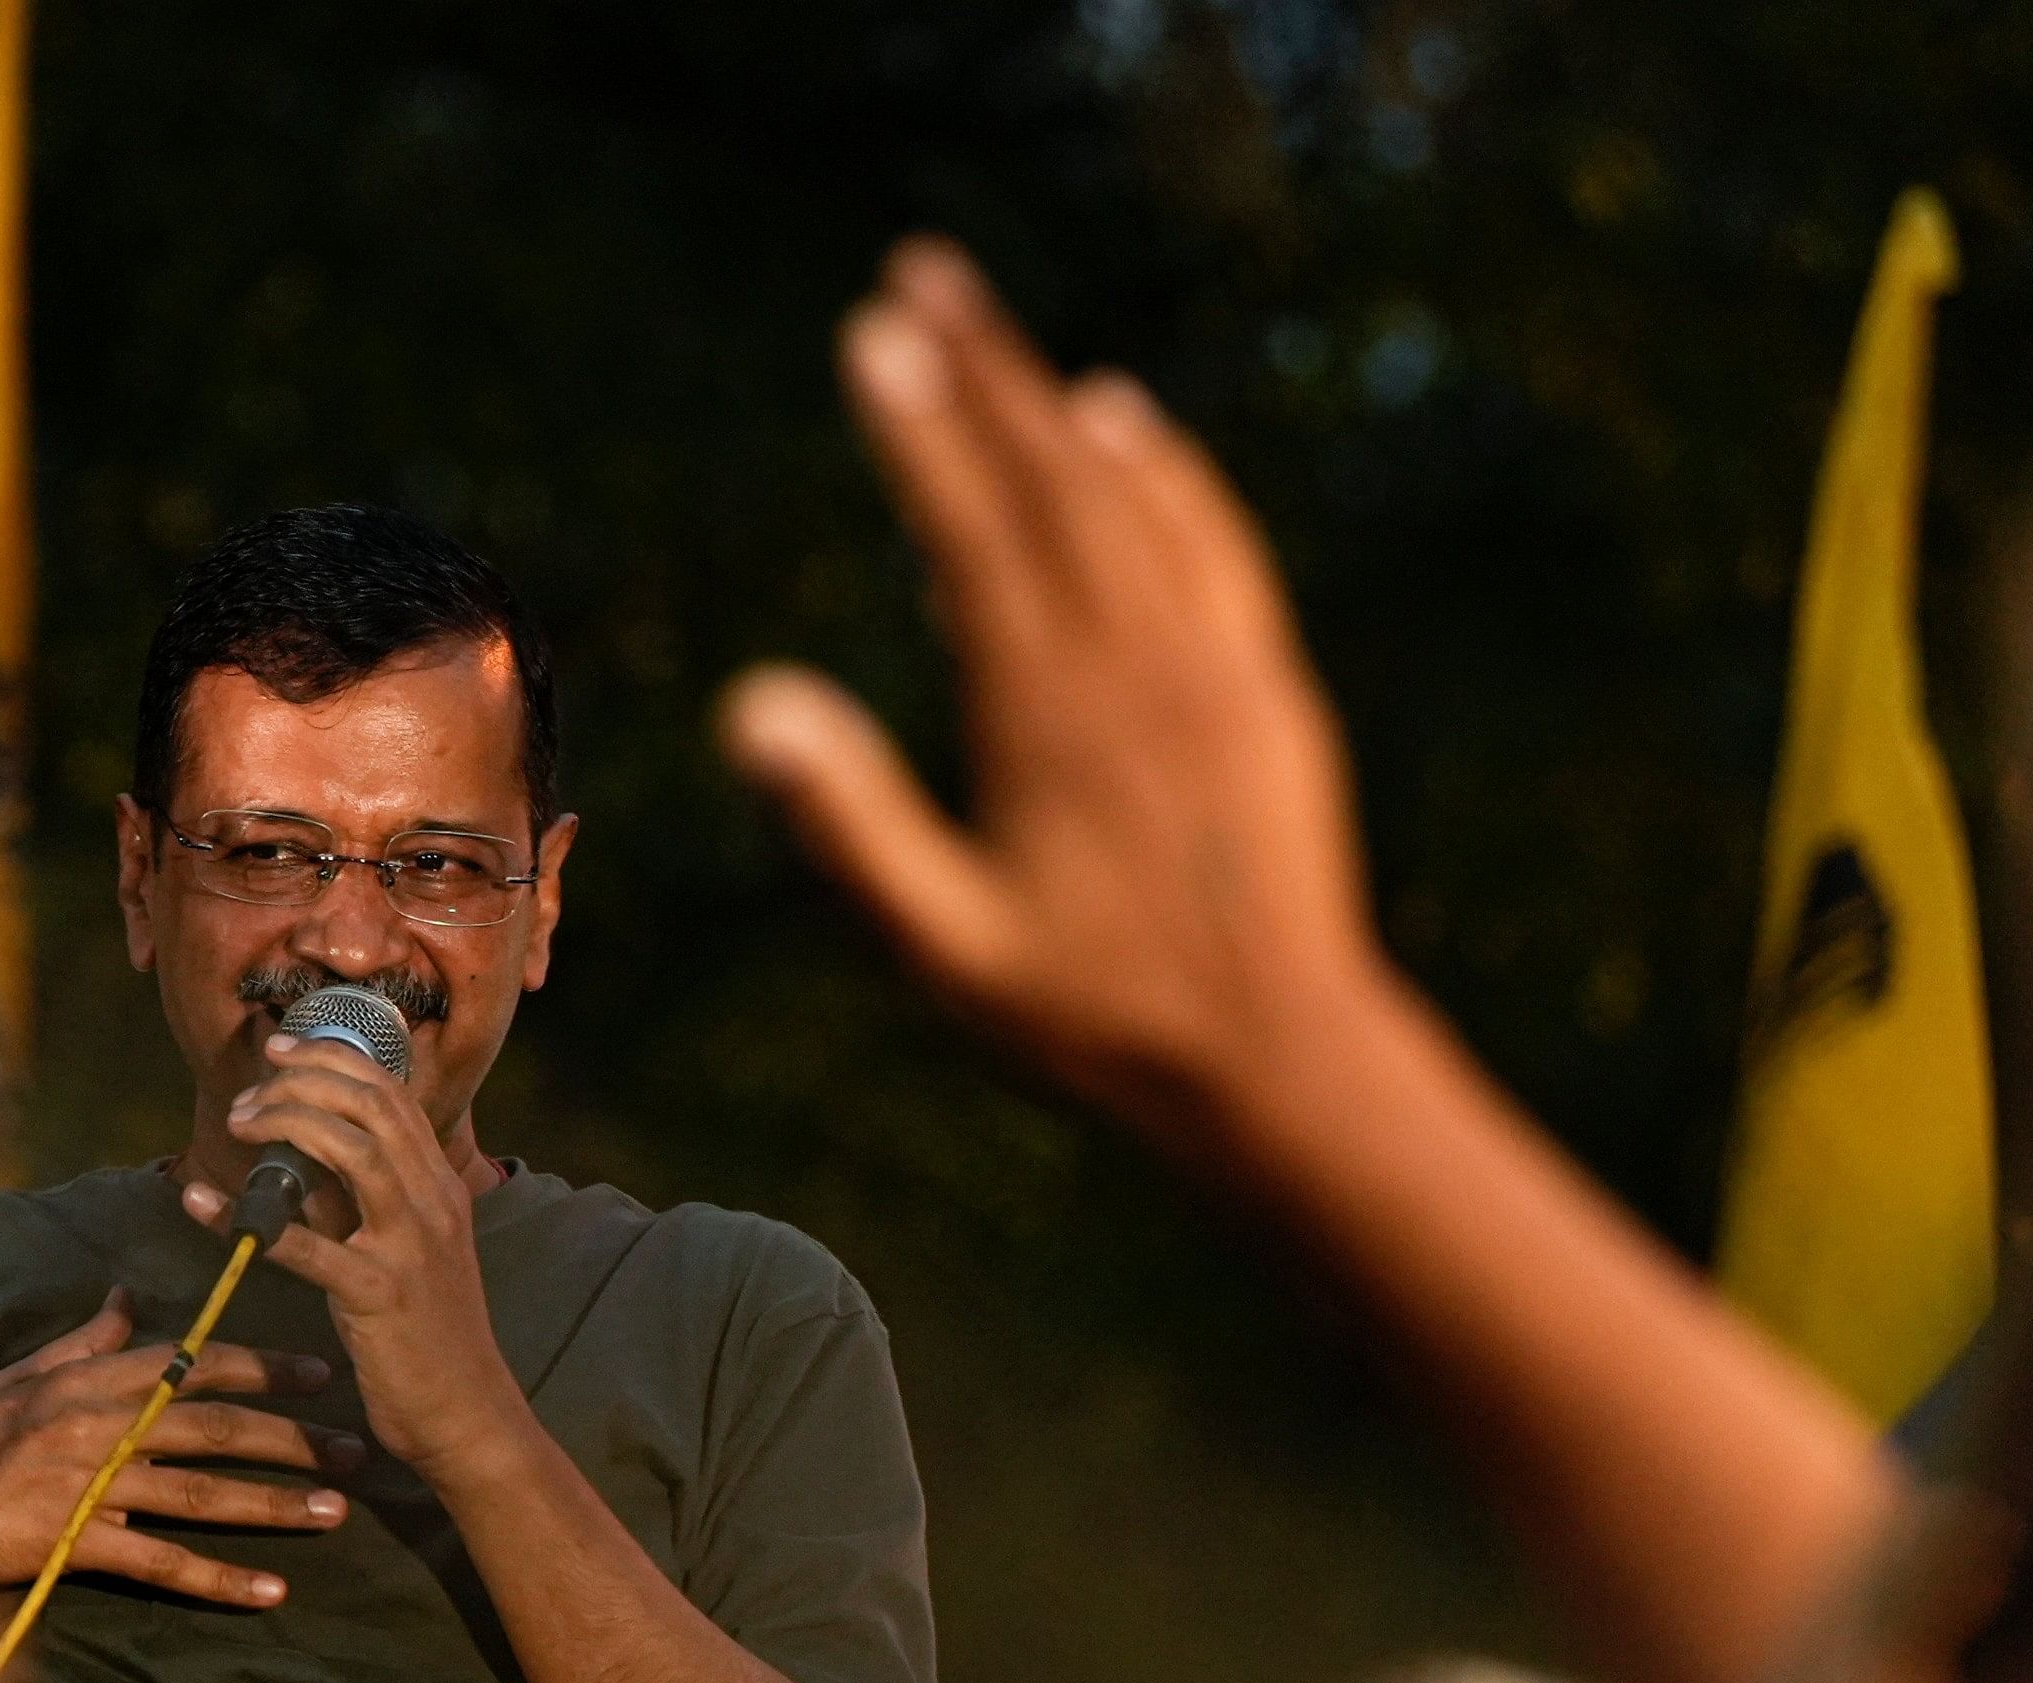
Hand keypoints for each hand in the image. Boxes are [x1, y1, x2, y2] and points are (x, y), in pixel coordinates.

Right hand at [0, 1289, 360, 1609]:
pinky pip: (163, 1565)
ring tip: (338, 1512)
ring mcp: (89, 1484)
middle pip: (218, 1425)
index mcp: (89, 1378)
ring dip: (277, 1503)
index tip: (323, 1371)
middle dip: (296, 1434)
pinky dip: (220, 1581)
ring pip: (204, 1492)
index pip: (194, 1362)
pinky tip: (271, 1594)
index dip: (265, 1366)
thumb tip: (124, 1299)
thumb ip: (80, 1342)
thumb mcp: (16, 1377)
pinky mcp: (74, 1542)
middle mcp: (99, 1423)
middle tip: (360, 1447)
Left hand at [183, 1033, 529, 1477]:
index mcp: (439, 1185)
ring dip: (285, 1124)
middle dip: (301, 1081)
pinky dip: (245, 1219)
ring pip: (352, 1151)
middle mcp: (432, 1201)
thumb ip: (355, 1202)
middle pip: (370, 1106)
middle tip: (249, 1092)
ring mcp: (409, 1244)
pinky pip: (304, 1244)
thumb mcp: (403, 1251)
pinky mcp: (378, 1292)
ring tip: (237, 1125)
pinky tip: (199, 1204)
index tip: (280, 1050)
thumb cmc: (427, 1333)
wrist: (467, 1413)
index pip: (390, 1094)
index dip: (332, 1058)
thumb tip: (291, 1159)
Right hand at [718, 236, 1396, 1156]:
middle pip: (1051, 477)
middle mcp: (1136, 663)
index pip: (974, 532)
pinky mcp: (1262, 687)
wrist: (1280, 1057)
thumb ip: (853, 823)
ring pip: (1131, 495)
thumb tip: (752, 705)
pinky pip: (1210, 542)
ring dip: (1056, 401)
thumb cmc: (1093, 1016)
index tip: (873, 336)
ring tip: (994, 332)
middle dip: (981, 371)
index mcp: (1048, 712)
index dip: (921, 430)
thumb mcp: (946, 945)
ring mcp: (1210, 666)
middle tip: (920, 275)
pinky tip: (1127, 423)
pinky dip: (1164, 469)